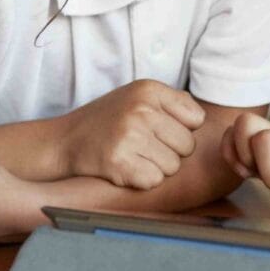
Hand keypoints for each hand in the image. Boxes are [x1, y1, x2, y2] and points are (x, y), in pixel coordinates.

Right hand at [56, 80, 206, 188]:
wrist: (65, 140)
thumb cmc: (109, 120)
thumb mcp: (138, 96)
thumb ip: (174, 102)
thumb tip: (204, 118)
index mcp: (149, 89)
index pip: (196, 119)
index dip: (182, 129)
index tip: (161, 130)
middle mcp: (141, 110)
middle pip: (187, 146)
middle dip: (170, 151)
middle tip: (144, 146)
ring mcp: (129, 136)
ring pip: (173, 167)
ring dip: (157, 167)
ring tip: (133, 156)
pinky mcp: (119, 163)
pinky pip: (154, 181)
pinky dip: (142, 180)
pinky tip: (126, 168)